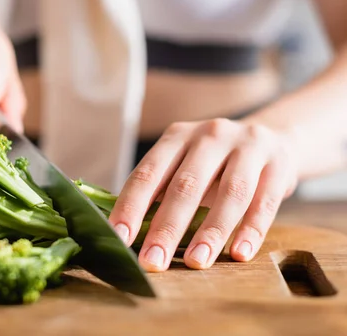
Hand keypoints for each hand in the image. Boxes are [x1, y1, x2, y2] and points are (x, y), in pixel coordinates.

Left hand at [108, 118, 297, 271]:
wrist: (273, 137)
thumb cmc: (214, 163)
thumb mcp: (184, 164)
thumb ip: (160, 190)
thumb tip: (124, 232)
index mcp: (176, 137)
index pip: (147, 174)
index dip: (131, 207)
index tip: (120, 240)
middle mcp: (209, 136)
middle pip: (185, 186)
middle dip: (166, 228)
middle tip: (152, 262)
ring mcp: (246, 146)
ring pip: (229, 193)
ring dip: (211, 232)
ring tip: (196, 263)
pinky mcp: (278, 163)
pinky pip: (264, 201)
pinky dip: (251, 230)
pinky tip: (238, 254)